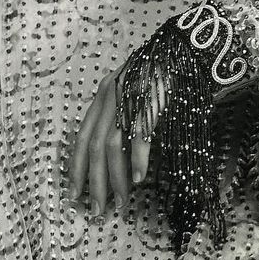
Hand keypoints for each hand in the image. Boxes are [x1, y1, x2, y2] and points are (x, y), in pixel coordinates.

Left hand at [68, 62, 166, 215]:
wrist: (185, 49)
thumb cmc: (161, 77)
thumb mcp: (132, 95)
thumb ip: (120, 118)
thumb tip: (114, 160)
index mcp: (104, 95)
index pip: (81, 137)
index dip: (75, 167)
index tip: (74, 193)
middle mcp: (110, 96)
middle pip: (93, 147)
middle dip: (93, 182)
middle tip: (95, 210)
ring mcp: (128, 97)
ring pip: (111, 146)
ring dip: (114, 178)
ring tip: (119, 202)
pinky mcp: (149, 99)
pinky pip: (139, 135)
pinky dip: (136, 159)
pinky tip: (138, 179)